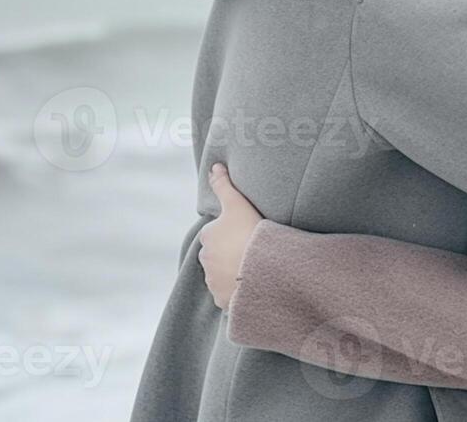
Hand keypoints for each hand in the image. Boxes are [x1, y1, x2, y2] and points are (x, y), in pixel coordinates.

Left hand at [197, 163, 262, 309]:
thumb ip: (224, 185)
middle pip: (218, 254)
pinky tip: (253, 283)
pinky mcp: (222, 299)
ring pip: (223, 273)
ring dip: (234, 271)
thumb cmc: (249, 232)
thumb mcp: (237, 204)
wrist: (261, 268)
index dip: (232, 231)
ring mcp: (213, 281)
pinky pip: (229, 293)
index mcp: (207, 237)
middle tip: (252, 248)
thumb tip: (214, 166)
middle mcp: (205, 260)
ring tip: (255, 266)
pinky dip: (238, 289)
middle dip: (230, 252)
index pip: (216, 233)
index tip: (247, 232)